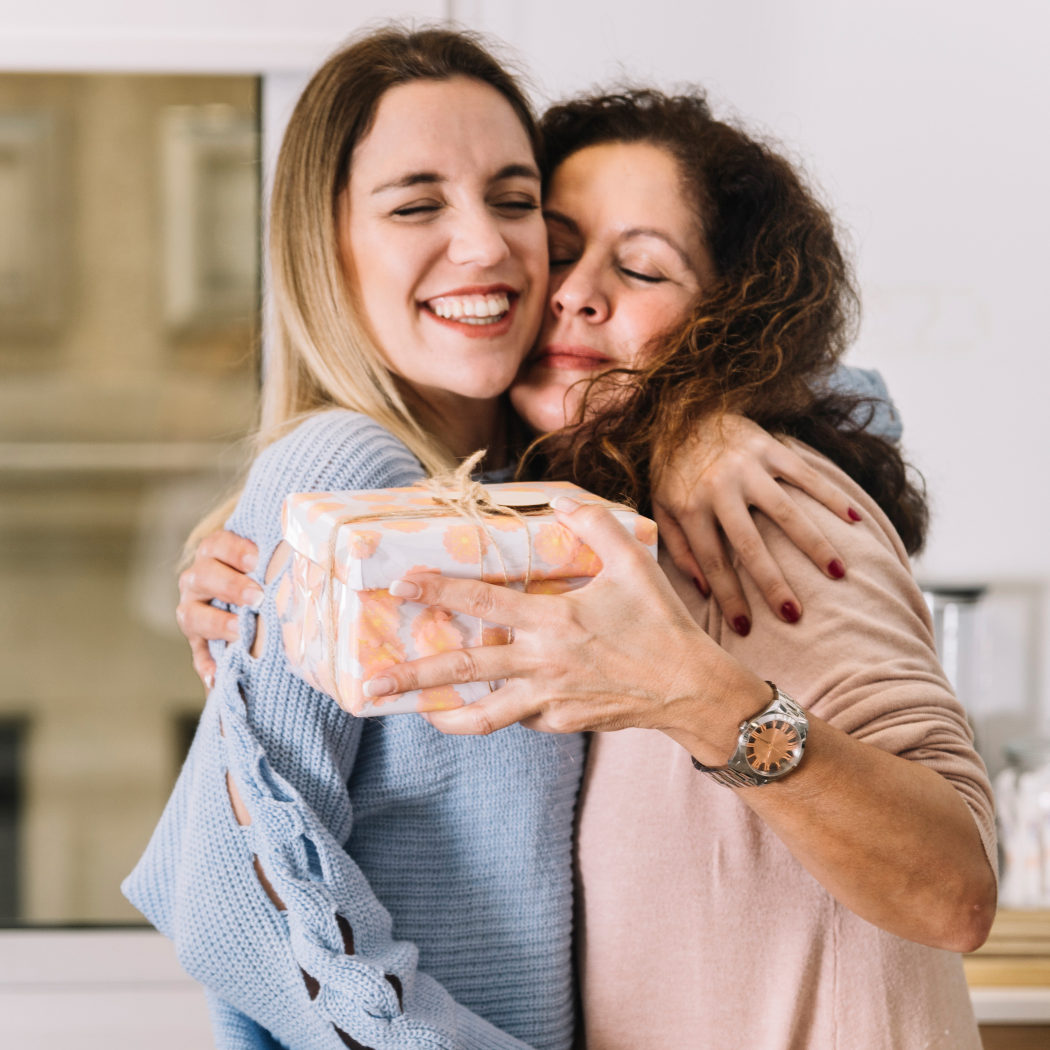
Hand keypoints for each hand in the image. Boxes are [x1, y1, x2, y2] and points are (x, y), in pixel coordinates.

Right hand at [176, 529, 260, 688]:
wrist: (255, 600)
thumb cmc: (268, 573)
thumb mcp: (268, 562)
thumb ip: (276, 559)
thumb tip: (303, 552)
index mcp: (215, 554)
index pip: (217, 545)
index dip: (235, 550)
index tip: (258, 559)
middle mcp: (198, 580)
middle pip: (202, 576)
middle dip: (230, 585)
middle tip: (257, 597)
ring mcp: (193, 610)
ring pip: (191, 613)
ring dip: (217, 623)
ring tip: (239, 632)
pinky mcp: (197, 640)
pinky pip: (197, 653)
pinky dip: (206, 664)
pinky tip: (217, 675)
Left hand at [365, 496, 762, 756]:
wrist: (690, 689)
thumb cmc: (661, 623)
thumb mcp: (634, 563)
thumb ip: (595, 526)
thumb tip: (559, 500)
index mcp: (555, 619)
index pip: (483, 601)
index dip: (439, 590)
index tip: (401, 584)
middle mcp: (543, 662)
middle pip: (464, 668)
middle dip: (412, 677)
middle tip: (372, 685)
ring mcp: (549, 699)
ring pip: (484, 713)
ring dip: (444, 715)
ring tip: (417, 714)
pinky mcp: (559, 723)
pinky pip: (521, 715)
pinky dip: (506, 705)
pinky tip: (501, 696)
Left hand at [652, 414, 858, 634]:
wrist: (680, 409)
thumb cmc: (672, 469)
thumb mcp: (661, 507)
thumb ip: (676, 547)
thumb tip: (704, 589)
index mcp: (689, 506)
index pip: (712, 561)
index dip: (729, 596)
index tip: (746, 627)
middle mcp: (718, 487)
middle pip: (750, 545)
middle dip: (773, 583)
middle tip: (795, 615)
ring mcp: (746, 466)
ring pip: (785, 511)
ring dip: (813, 543)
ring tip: (837, 573)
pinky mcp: (768, 446)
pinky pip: (805, 475)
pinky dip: (831, 497)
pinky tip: (854, 520)